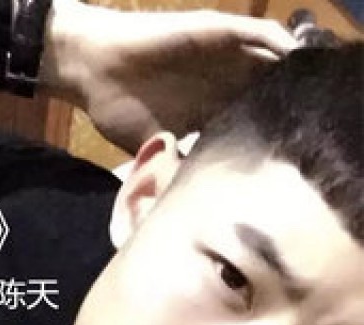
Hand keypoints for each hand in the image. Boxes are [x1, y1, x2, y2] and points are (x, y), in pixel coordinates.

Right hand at [41, 1, 296, 152]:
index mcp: (208, 113)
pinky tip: (297, 57)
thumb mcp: (150, 150)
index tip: (291, 161)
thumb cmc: (117, 110)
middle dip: (290, 108)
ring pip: (268, 63)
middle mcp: (221, 85)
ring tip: (317, 93)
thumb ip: (174, 169)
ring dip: (291, 76)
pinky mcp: (215, 33)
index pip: (250, 125)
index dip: (270, 140)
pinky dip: (279, 43)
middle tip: (315, 129)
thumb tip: (190, 205)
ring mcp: (220, 58)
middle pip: (267, 94)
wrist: (94, 70)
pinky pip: (257, 33)